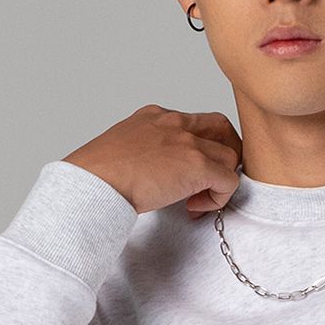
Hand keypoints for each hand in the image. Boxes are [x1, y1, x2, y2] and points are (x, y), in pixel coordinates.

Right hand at [65, 105, 243, 216]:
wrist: (94, 181)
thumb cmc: (99, 173)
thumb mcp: (123, 148)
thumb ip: (147, 152)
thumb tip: (160, 173)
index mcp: (156, 116)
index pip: (194, 123)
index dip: (199, 147)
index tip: (186, 172)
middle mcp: (175, 122)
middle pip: (221, 127)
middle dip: (224, 153)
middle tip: (211, 180)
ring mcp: (188, 142)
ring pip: (230, 156)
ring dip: (219, 181)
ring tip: (195, 200)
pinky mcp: (197, 165)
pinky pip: (229, 181)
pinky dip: (218, 199)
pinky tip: (194, 208)